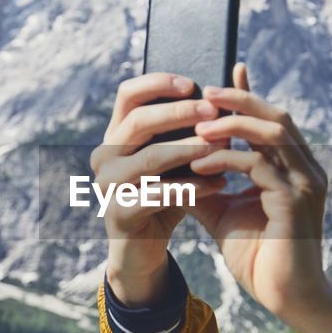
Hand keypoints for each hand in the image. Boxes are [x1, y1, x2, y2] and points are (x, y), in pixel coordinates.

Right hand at [90, 72, 229, 305]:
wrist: (143, 248)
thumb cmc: (165, 196)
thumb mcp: (177, 159)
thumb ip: (191, 131)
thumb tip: (226, 96)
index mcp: (115, 134)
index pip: (128, 94)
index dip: (158, 83)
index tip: (191, 84)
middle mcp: (105, 155)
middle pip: (138, 122)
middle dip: (179, 113)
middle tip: (214, 111)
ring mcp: (107, 185)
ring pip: (150, 158)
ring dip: (190, 149)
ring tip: (223, 146)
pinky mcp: (119, 213)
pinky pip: (159, 194)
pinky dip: (193, 187)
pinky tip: (220, 183)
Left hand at [187, 63, 331, 328]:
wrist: (285, 297)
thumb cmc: (257, 255)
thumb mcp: (223, 211)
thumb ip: (205, 182)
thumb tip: (172, 159)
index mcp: (294, 168)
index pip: (272, 119)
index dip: (247, 95)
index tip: (216, 80)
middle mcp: (306, 170)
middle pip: (276, 116)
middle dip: (239, 99)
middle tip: (203, 93)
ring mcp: (305, 184)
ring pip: (272, 133)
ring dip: (233, 123)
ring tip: (198, 124)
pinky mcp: (295, 203)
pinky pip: (258, 167)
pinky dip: (226, 158)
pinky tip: (200, 161)